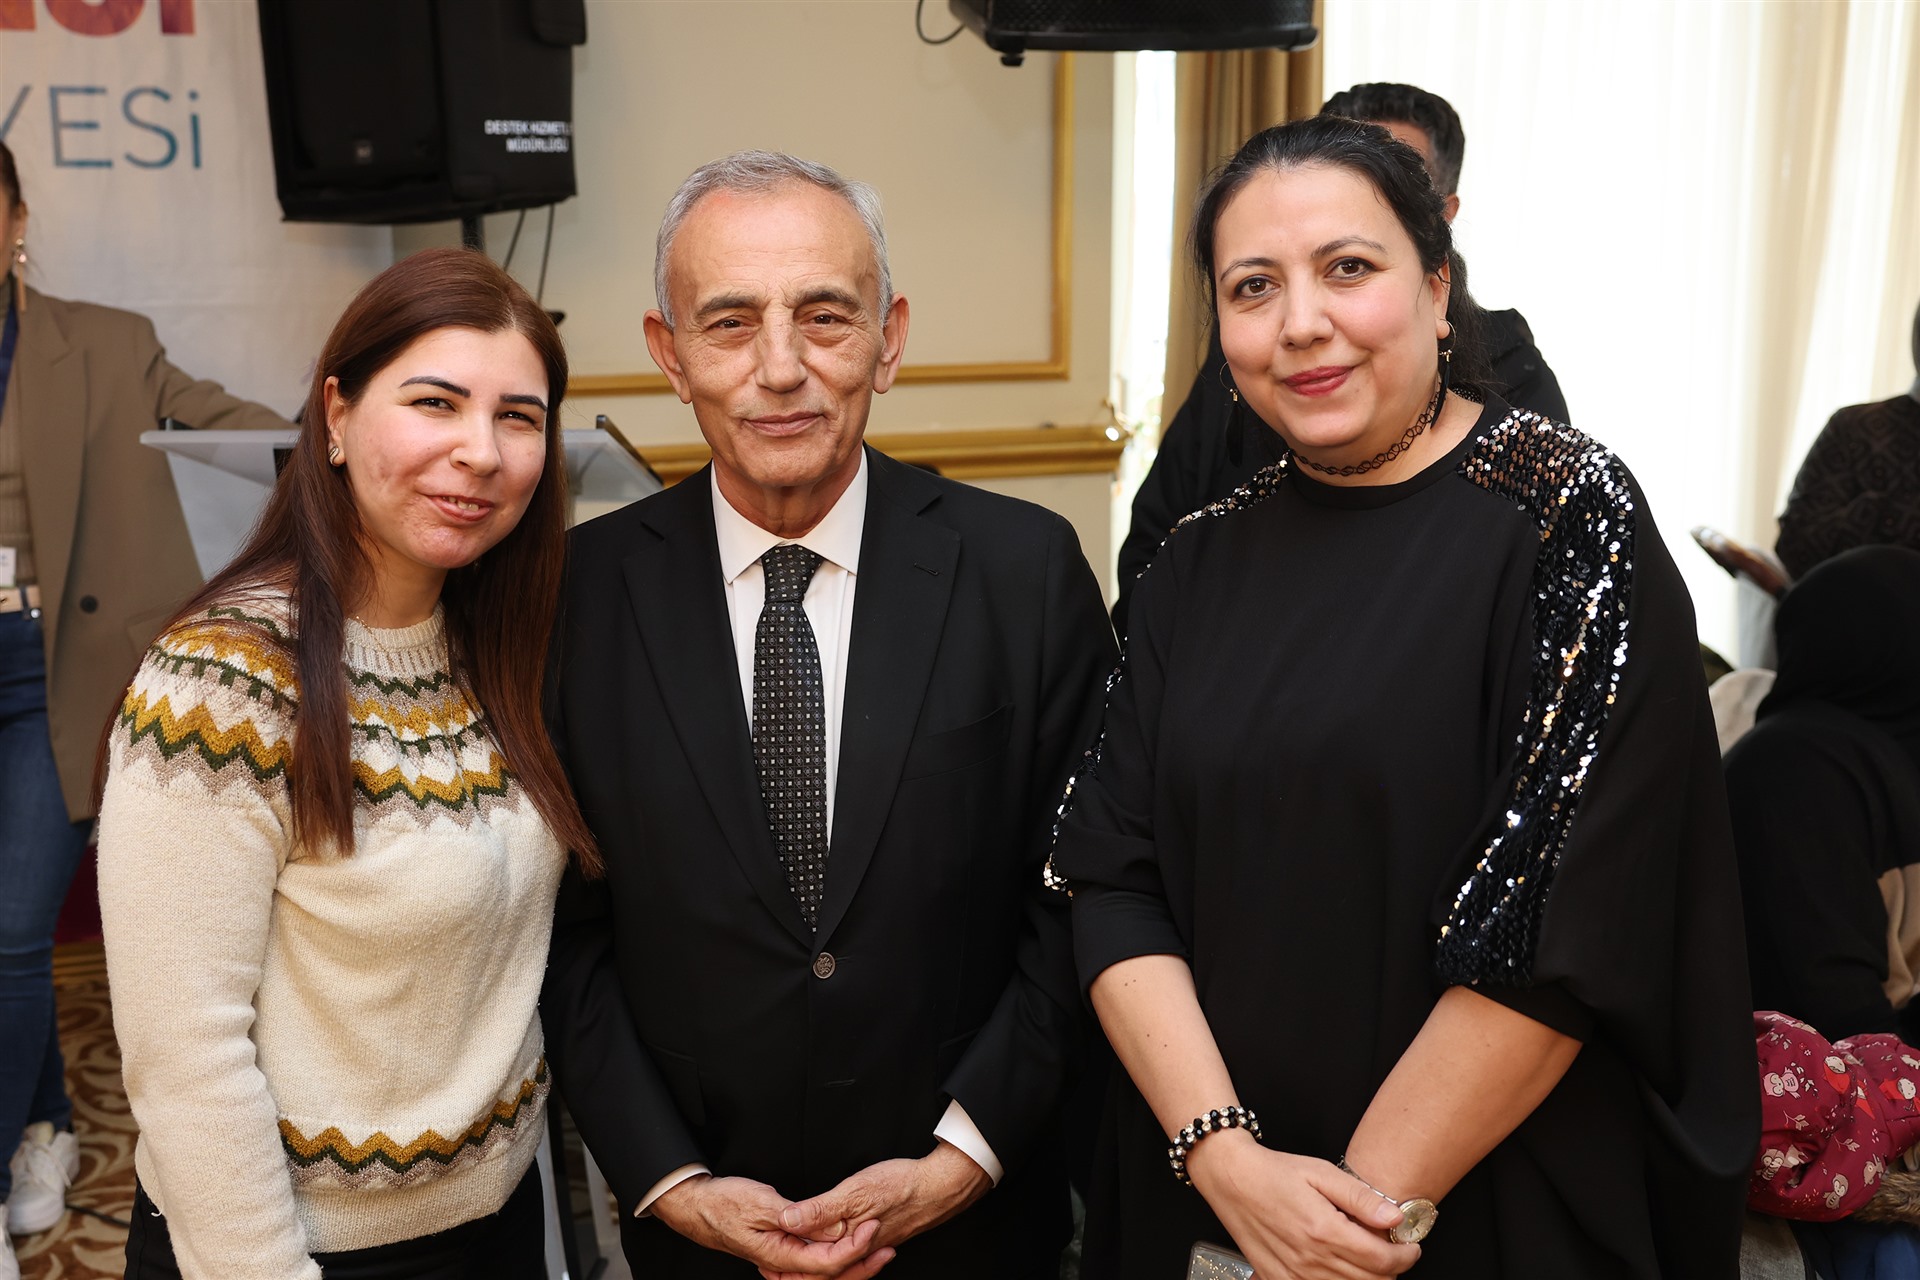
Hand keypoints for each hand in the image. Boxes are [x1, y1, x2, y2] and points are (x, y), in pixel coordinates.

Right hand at [651, 1174, 889, 1276]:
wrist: (697, 1206)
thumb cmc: (724, 1203)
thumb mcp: (761, 1203)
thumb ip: (794, 1217)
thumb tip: (823, 1228)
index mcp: (778, 1256)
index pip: (827, 1264)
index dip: (854, 1249)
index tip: (873, 1228)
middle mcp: (781, 1265)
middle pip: (829, 1276)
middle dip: (862, 1265)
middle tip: (888, 1248)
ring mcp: (781, 1260)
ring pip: (823, 1272)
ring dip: (852, 1262)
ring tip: (878, 1248)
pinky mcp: (782, 1252)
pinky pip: (813, 1262)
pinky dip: (835, 1255)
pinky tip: (849, 1245)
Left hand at [776, 1140, 991, 1258]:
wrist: (941, 1186)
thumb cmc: (901, 1186)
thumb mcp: (855, 1192)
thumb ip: (821, 1209)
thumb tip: (788, 1220)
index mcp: (851, 1246)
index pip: (812, 1266)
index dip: (787, 1264)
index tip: (767, 1254)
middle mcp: (862, 1252)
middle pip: (825, 1271)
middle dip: (798, 1270)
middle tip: (771, 1267)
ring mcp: (873, 1246)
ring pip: (839, 1263)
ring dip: (816, 1261)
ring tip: (792, 1257)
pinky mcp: (880, 1238)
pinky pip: (853, 1254)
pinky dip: (836, 1253)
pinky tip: (831, 1240)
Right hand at [1186, 1131, 1421, 1279]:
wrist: (1230, 1178)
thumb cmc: (1274, 1172)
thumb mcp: (1322, 1172)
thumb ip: (1360, 1198)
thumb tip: (1395, 1217)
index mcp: (1324, 1231)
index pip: (1382, 1260)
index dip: (1405, 1256)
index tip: (1410, 1246)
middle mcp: (1309, 1259)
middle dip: (1391, 1269)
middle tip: (1392, 1250)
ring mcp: (1292, 1275)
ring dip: (1367, 1278)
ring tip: (1367, 1256)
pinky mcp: (1278, 1279)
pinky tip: (1339, 1266)